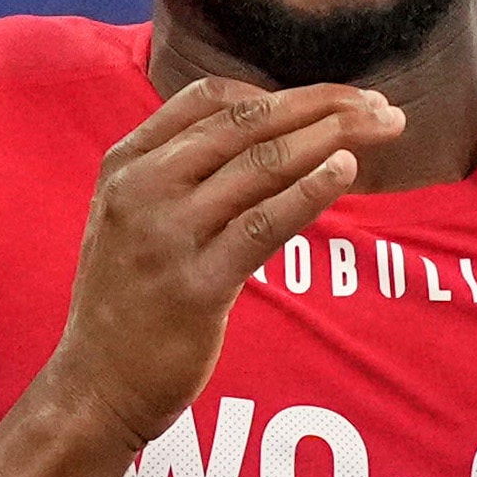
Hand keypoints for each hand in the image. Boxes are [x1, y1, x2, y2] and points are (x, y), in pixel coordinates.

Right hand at [40, 78, 397, 440]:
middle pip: (247, 123)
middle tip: (378, 104)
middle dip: (322, 105)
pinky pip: (264, 225)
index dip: (279, 91)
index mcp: (126, 163)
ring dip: (331, 139)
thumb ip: (181, 172)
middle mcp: (142, 188)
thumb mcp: (132, 217)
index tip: (329, 100)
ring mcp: (166, 236)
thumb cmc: (126, 300)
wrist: (95, 385)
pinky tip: (346, 171)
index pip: (211, 98)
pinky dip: (310, 191)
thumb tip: (265, 134)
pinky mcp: (196, 287)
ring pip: (261, 166)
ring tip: (381, 128)